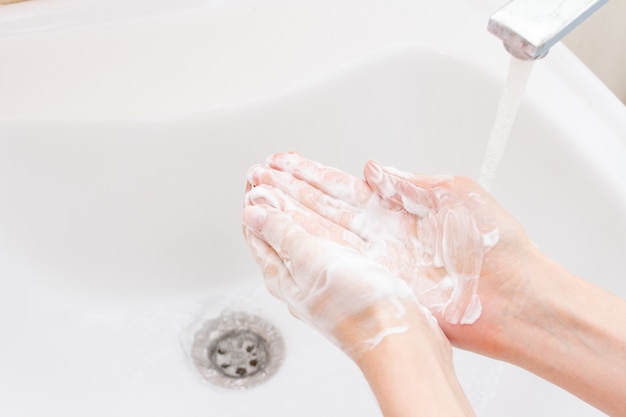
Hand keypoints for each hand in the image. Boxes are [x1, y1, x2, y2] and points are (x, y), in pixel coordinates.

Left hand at [242, 182, 434, 356]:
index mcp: (282, 276)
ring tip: (295, 182)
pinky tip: (333, 215)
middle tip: (271, 172)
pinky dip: (324, 222)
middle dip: (274, 200)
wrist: (399, 337)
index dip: (255, 201)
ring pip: (304, 236)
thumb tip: (252, 213)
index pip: (256, 232)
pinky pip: (329, 244)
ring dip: (297, 207)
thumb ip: (282, 234)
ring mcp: (324, 281)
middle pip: (277, 232)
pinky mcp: (349, 281)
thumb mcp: (312, 260)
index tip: (256, 174)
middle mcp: (299, 280)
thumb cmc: (357, 306)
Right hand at [248, 153, 500, 324]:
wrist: (513, 297)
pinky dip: (307, 248)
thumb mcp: (457, 194)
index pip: (344, 186)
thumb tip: (374, 169)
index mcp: (400, 208)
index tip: (285, 163)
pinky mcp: (379, 284)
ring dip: (289, 214)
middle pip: (324, 206)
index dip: (312, 174)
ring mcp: (377, 260)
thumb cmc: (498, 247)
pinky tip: (283, 235)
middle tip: (258, 176)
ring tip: (258, 199)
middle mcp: (383, 234)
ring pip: (322, 232)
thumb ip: (411, 183)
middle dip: (289, 190)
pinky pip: (336, 263)